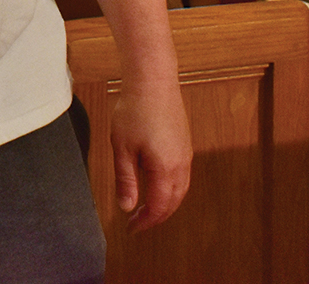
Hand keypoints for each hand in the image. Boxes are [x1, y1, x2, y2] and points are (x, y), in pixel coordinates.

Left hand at [109, 76, 191, 230]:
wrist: (153, 81)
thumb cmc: (135, 109)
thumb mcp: (122, 148)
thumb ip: (126, 179)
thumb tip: (127, 206)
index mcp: (166, 168)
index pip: (159, 207)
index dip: (146, 221)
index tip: (132, 228)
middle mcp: (181, 164)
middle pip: (173, 202)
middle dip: (157, 216)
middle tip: (138, 223)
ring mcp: (186, 154)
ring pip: (181, 190)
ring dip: (166, 204)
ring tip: (147, 209)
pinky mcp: (185, 145)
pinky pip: (182, 176)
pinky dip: (172, 189)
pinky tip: (158, 186)